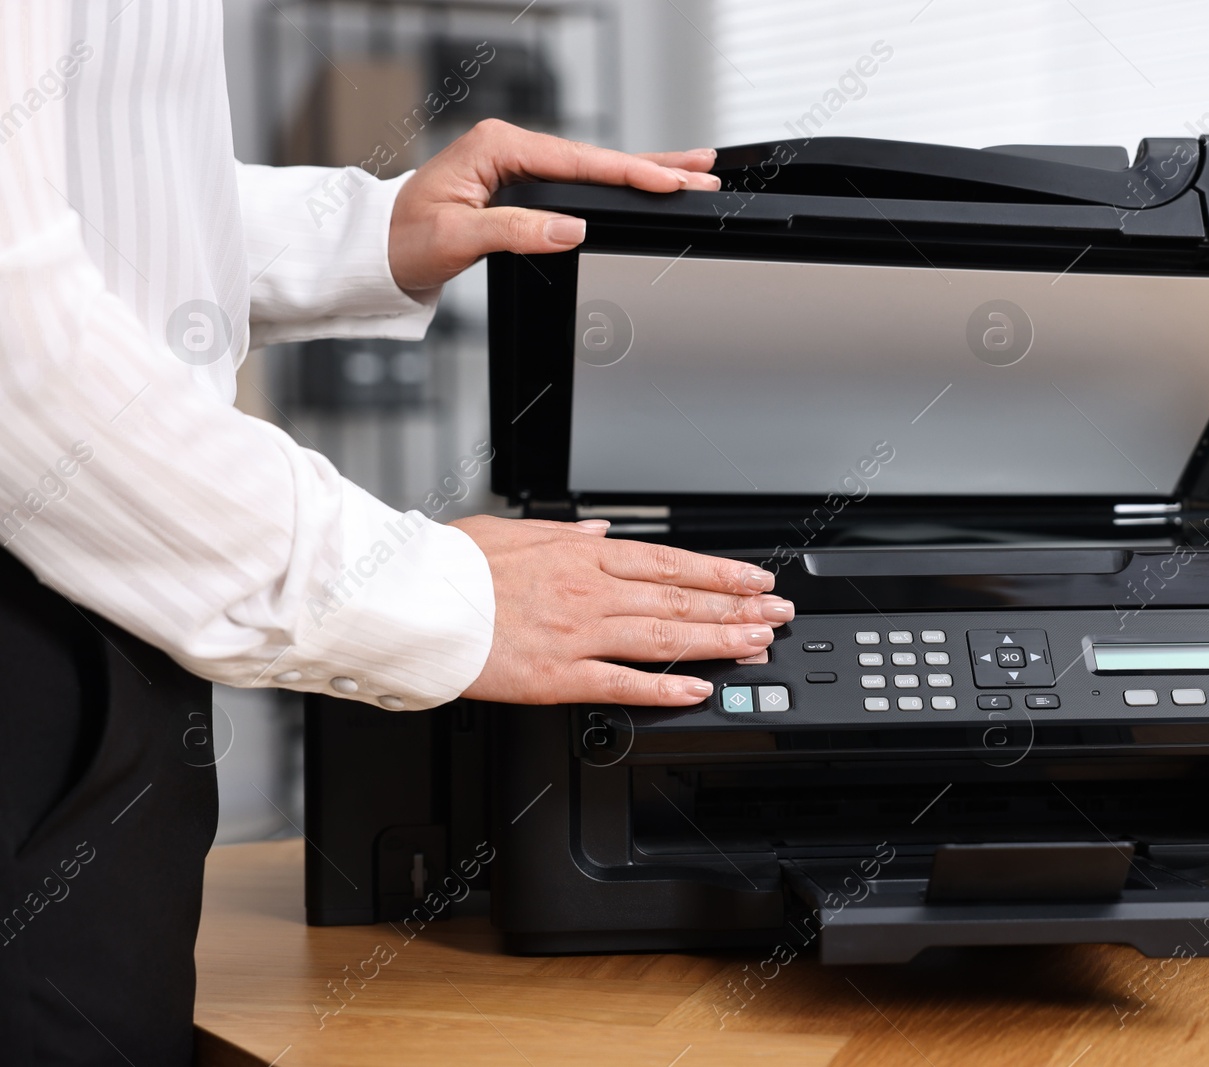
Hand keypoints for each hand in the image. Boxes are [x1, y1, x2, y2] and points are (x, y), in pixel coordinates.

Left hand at [389, 120, 720, 293]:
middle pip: (595, 158)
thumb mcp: (457, 239)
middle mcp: (508, 146)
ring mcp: (514, 161)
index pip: (578, 162)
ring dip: (642, 171)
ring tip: (690, 172)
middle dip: (653, 165)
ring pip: (591, 167)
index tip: (669, 183)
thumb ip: (516, 230)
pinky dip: (613, 182)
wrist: (375, 250)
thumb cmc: (403, 240)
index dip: (628, 174)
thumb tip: (571, 228)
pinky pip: (576, 179)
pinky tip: (642, 181)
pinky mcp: (517, 180)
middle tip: (703, 170)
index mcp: (496, 147)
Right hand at [450, 516, 791, 705]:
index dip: (721, 572)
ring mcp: (577, 634)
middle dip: (738, 607)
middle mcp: (589, 591)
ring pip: (664, 637)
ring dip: (718, 641)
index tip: (755, 578)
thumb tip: (599, 532)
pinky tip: (699, 690)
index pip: (670, 562)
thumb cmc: (451, 565)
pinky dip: (665, 689)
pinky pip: (622, 685)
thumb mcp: (513, 529)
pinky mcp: (557, 676)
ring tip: (757, 645)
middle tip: (776, 614)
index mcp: (582, 555)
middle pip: (681, 598)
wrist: (410, 599)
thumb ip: (564, 534)